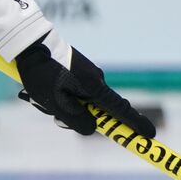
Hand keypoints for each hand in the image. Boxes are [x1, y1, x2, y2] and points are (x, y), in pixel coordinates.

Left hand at [14, 33, 156, 138]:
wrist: (30, 44)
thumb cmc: (42, 74)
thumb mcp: (56, 103)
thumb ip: (76, 120)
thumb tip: (94, 128)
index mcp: (95, 87)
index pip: (121, 111)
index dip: (135, 124)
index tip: (149, 135)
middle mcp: (97, 80)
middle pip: (96, 110)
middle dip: (75, 116)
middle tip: (51, 110)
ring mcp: (88, 73)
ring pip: (81, 101)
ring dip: (62, 105)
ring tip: (39, 95)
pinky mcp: (77, 69)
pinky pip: (73, 90)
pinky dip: (59, 95)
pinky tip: (40, 88)